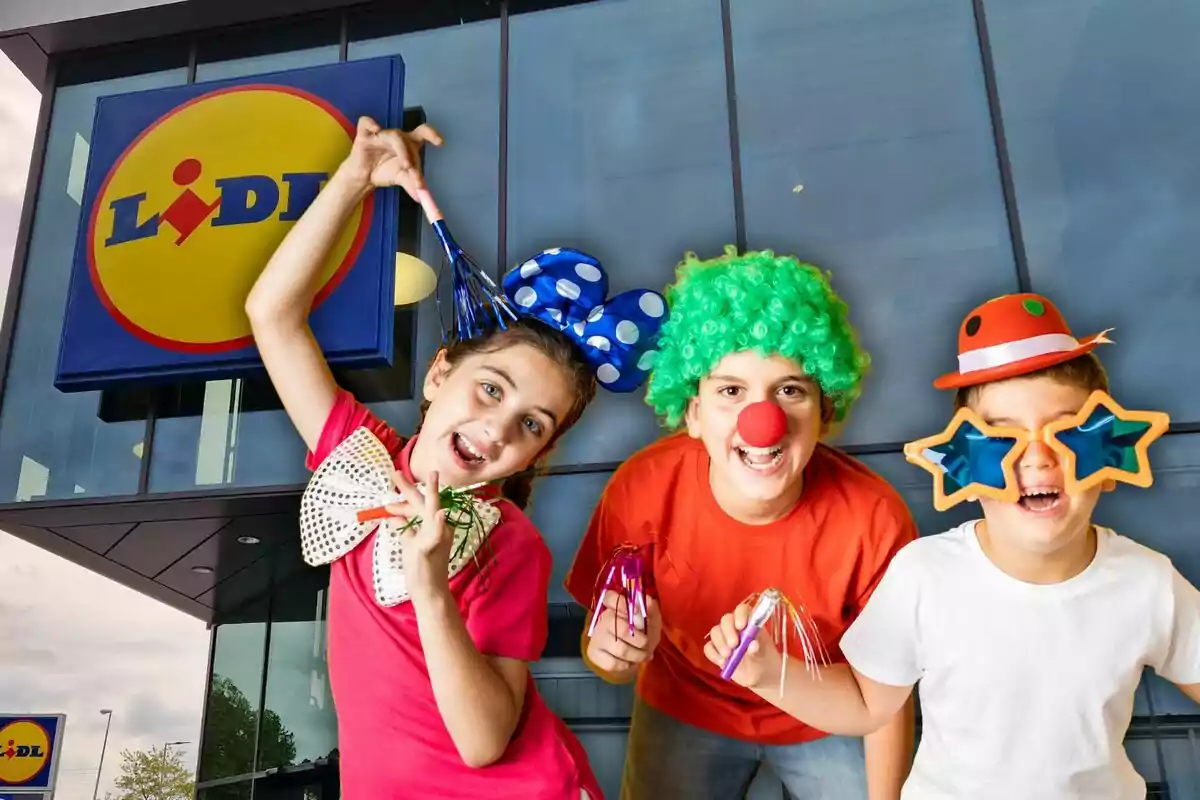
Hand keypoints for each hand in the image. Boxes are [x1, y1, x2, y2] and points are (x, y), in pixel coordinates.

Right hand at [336, 115, 443, 199]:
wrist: (364, 177)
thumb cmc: (385, 172)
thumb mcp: (400, 178)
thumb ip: (412, 185)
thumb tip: (422, 197)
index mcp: (408, 144)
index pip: (422, 134)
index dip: (432, 134)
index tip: (440, 143)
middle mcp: (397, 137)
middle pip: (408, 138)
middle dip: (413, 154)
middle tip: (413, 169)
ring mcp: (381, 134)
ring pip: (394, 136)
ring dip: (402, 151)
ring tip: (405, 167)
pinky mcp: (364, 134)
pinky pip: (366, 122)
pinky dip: (371, 124)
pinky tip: (377, 130)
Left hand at [387, 470, 452, 600]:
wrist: (431, 593)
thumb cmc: (421, 570)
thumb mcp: (409, 545)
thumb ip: (404, 529)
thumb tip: (392, 515)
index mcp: (434, 527)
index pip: (419, 507)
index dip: (403, 501)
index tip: (386, 504)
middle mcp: (440, 528)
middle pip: (426, 503)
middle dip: (410, 487)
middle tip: (396, 472)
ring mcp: (437, 538)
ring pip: (432, 512)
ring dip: (432, 494)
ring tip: (433, 477)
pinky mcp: (431, 548)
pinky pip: (435, 534)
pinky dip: (438, 524)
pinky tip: (440, 513)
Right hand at [586, 590, 661, 676]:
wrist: (635, 651)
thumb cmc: (644, 630)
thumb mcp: (652, 617)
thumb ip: (650, 608)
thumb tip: (642, 605)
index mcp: (615, 604)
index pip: (610, 597)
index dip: (622, 604)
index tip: (639, 611)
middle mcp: (603, 618)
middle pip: (622, 629)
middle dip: (641, 640)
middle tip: (647, 644)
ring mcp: (597, 636)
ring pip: (620, 649)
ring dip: (637, 655)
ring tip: (643, 655)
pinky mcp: (593, 653)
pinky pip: (612, 663)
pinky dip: (626, 665)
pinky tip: (629, 661)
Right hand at [703, 602, 782, 691]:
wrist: (760, 677)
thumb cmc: (765, 661)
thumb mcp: (764, 655)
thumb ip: (758, 649)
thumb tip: (753, 645)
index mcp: (750, 622)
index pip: (742, 610)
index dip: (740, 615)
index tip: (741, 626)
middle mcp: (735, 626)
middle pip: (726, 620)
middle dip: (728, 631)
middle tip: (733, 644)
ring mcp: (724, 638)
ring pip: (715, 632)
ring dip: (720, 643)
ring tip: (728, 656)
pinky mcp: (716, 650)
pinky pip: (709, 647)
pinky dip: (713, 654)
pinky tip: (722, 662)